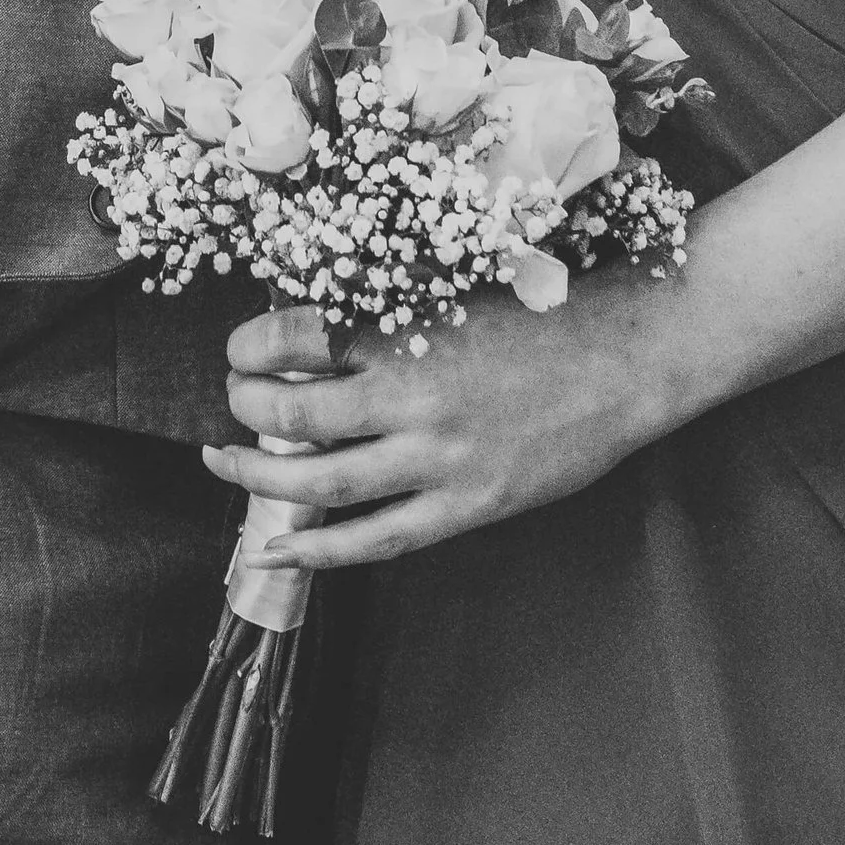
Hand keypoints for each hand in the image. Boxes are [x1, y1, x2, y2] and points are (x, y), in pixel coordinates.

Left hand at [209, 285, 689, 571]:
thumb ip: (389, 316)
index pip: (300, 336)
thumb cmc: (541, 317)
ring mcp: (439, 460)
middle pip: (297, 412)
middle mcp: (415, 398)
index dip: (254, 343)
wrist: (622, 362)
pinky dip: (318, 550)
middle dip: (247, 407)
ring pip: (322, 482)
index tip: (239, 348)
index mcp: (410, 332)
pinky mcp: (465, 506)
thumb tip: (313, 331)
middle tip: (231, 400)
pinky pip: (376, 539)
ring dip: (259, 477)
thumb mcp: (454, 294)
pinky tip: (275, 549)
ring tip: (222, 464)